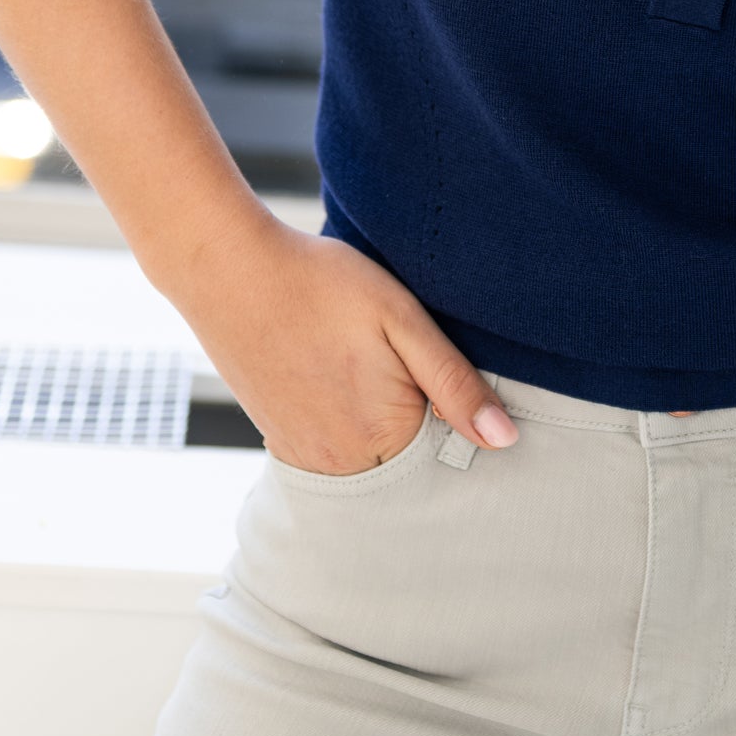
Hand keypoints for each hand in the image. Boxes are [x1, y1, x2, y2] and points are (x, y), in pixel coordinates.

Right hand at [168, 213, 520, 475]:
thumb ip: (455, 385)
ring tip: (373, 367)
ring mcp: (306, 458)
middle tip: (407, 363)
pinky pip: (335, 452)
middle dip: (424, 428)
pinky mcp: (281, 441)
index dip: (460, 419)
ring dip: (386, 427)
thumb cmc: (323, 286)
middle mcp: (342, 465)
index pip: (448, 457)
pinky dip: (351, 426)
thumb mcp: (403, 321)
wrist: (231, 271)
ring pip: (371, 460)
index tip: (451, 379)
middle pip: (408, 464)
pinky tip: (345, 379)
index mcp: (383, 439)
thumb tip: (504, 440)